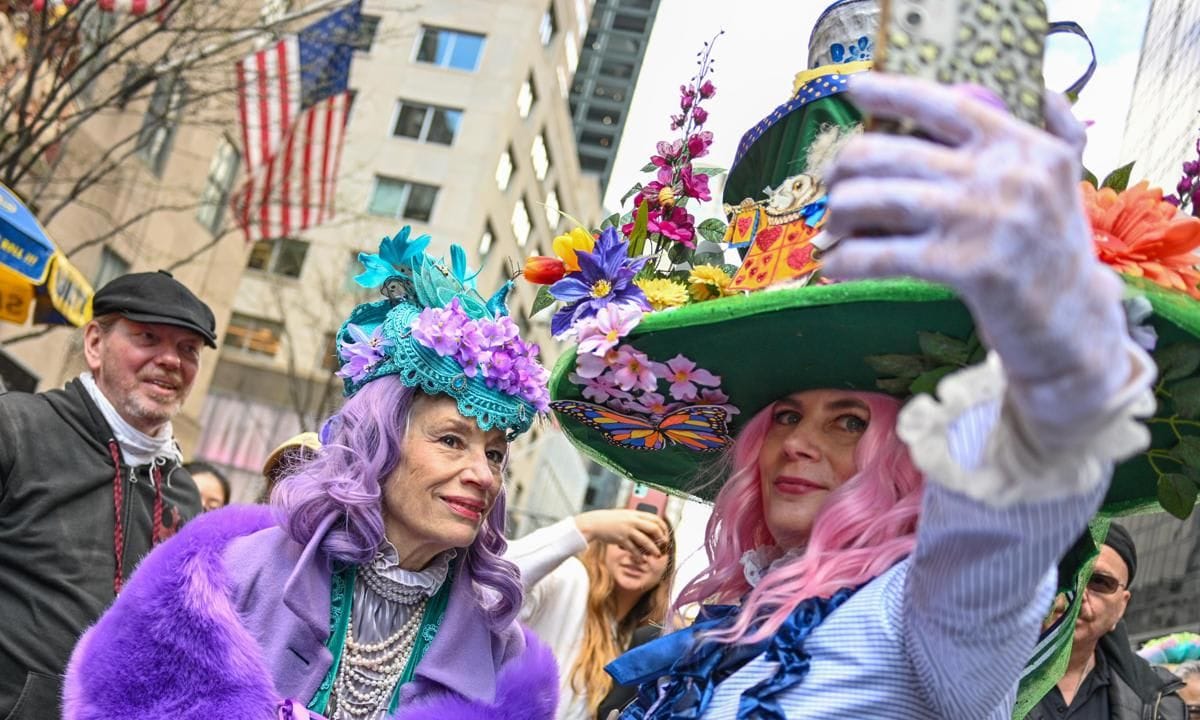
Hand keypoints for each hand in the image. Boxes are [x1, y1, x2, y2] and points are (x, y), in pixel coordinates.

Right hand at [575, 509, 668, 556]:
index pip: (656, 518)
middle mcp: (633, 520)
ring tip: (657, 555)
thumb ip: (637, 519)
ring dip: (653, 549)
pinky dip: (639, 556)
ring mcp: (627, 530)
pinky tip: (642, 560)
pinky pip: (633, 549)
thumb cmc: (610, 520)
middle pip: (654, 528)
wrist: (594, 523)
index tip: (665, 535)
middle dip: (661, 538)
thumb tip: (650, 526)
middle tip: (664, 545)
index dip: (663, 527)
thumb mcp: (625, 515)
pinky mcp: (621, 539)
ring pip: (645, 540)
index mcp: (635, 513)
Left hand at [824, 73, 1131, 442]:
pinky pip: (881, 254)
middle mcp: (1004, 174)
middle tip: (832, 185)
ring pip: (875, 199)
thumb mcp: (1060, 179)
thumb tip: (1010, 86)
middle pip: (890, 152)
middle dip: (844, 168)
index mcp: (1021, 145)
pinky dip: (847, 259)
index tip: (851, 87)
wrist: (1073, 324)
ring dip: (839, 214)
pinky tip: (832, 264)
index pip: (943, 103)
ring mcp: (983, 219)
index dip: (890, 91)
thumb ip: (1043, 128)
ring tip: (832, 227)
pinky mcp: (965, 267)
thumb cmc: (1051, 249)